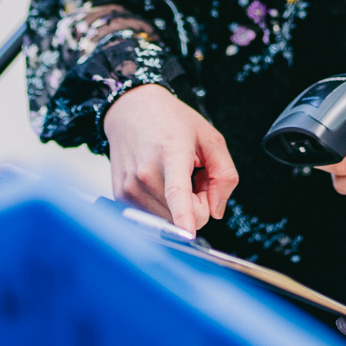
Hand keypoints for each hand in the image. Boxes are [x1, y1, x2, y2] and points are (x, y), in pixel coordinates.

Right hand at [104, 84, 238, 233]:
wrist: (131, 109)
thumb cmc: (172, 121)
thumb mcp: (210, 138)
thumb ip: (224, 175)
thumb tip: (216, 211)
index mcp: (171, 154)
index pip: (177, 192)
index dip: (184, 217)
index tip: (187, 235)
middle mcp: (145, 174)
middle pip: (184, 215)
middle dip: (196, 202)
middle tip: (190, 174)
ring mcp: (129, 187)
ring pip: (169, 220)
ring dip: (178, 205)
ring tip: (172, 175)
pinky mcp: (120, 197)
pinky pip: (153, 217)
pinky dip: (163, 206)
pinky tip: (159, 181)